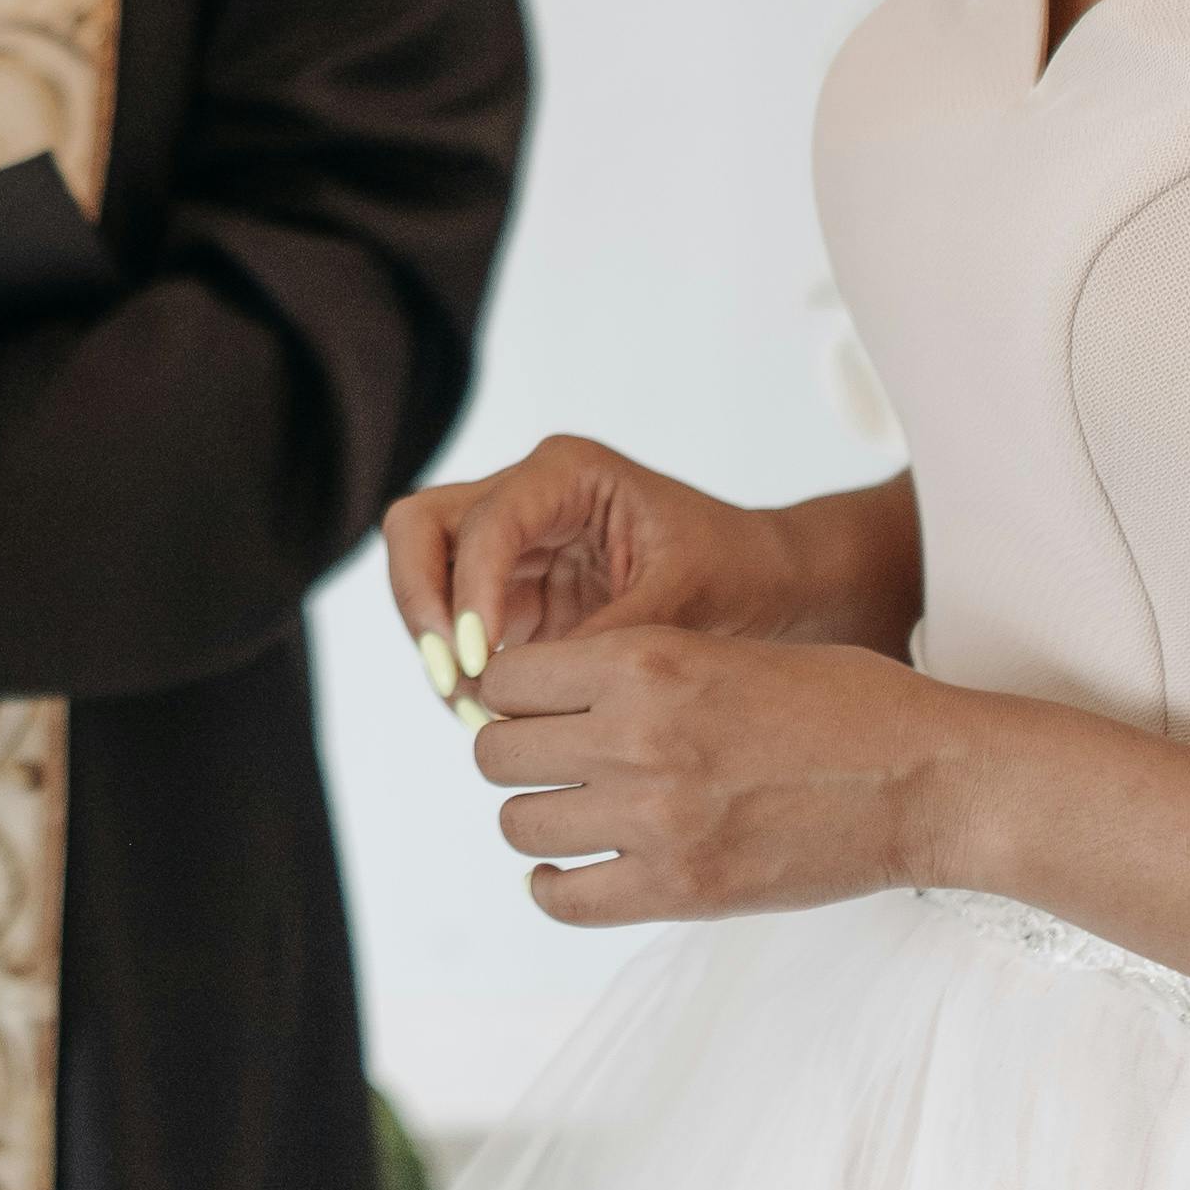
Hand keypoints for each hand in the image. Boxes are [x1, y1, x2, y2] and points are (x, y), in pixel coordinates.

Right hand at [380, 439, 906, 717]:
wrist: (770, 588)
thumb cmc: (737, 573)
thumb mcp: (683, 601)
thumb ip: (607, 636)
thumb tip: (527, 693)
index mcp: (566, 474)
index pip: (484, 522)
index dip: (469, 590)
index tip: (481, 662)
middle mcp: (525, 498)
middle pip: (419, 528)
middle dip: (421, 603)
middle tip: (451, 676)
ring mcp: (511, 547)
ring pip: (424, 574)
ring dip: (433, 641)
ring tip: (472, 710)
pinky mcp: (513, 597)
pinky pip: (455, 624)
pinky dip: (458, 669)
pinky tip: (489, 715)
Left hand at [466, 624, 992, 922]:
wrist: (929, 780)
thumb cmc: (840, 703)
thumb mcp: (725, 647)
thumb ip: (638, 669)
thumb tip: (550, 698)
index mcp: (645, 659)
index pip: (505, 679)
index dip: (513, 696)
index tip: (540, 712)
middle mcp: (637, 734)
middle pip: (496, 754)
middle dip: (517, 758)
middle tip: (555, 766)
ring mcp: (656, 818)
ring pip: (519, 825)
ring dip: (538, 821)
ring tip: (576, 817)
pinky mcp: (683, 889)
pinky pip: (564, 898)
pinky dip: (557, 887)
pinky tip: (578, 871)